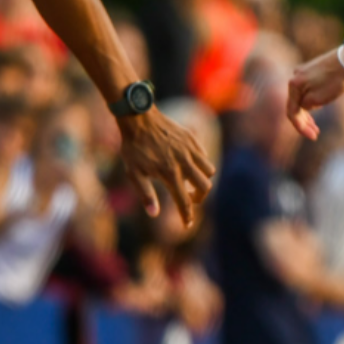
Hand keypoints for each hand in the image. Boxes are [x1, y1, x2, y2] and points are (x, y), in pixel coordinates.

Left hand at [117, 109, 216, 224]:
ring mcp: (191, 150)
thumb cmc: (134, 148)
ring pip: (209, 170)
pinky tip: (188, 163)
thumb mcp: (134, 173)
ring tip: (190, 180)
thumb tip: (154, 214)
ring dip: (203, 179)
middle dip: (199, 197)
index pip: (184, 201)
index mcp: (170, 174)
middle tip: (190, 198)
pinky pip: (204, 156)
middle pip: (205, 186)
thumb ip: (146, 194)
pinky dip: (200, 164)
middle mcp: (184, 163)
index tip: (187, 225)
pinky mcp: (192, 139)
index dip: (186, 216)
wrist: (139, 119)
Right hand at [286, 48, 343, 139]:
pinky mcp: (311, 71)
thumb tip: (303, 107)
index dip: (300, 127)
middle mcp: (294, 78)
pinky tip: (319, 107)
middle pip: (296, 106)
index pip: (292, 113)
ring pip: (302, 98)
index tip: (313, 136)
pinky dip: (312, 101)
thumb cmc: (334, 80)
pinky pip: (307, 90)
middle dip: (304, 122)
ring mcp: (302, 73)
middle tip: (315, 133)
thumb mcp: (319, 99)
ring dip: (308, 113)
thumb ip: (306, 106)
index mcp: (294, 85)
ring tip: (317, 125)